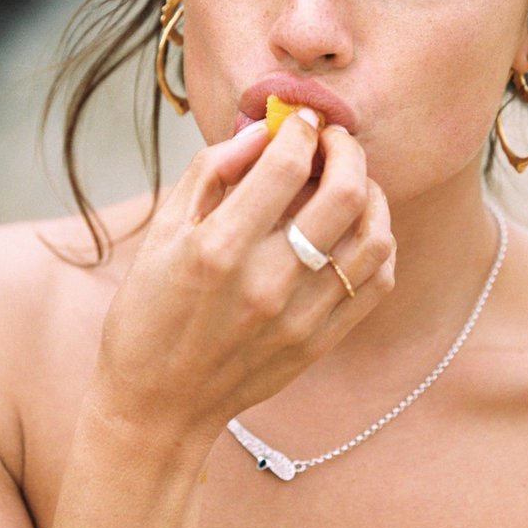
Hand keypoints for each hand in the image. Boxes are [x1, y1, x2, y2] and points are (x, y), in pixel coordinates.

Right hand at [92, 112, 395, 452]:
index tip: (299, 120)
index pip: (287, 164)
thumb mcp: (161, 234)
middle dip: (345, 148)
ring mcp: (301, 316)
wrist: (159, 407)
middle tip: (333, 139)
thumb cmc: (150, 313)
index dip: (300, 127)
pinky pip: (376, 281)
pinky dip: (378, 241)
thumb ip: (210, 173)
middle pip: (344, 192)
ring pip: (374, 236)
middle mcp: (266, 281)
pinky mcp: (320, 341)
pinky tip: (358, 227)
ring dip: (372, 192)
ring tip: (352, 179)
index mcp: (218, 249)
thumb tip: (261, 130)